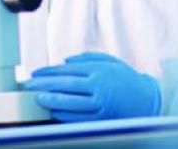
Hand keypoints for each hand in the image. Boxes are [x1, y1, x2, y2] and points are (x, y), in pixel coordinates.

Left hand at [25, 52, 160, 121]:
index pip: (68, 70)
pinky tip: (54, 111)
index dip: (49, 71)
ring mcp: (100, 104)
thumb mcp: (110, 61)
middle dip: (44, 84)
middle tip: (29, 85)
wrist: (148, 100)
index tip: (36, 73)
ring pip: (70, 102)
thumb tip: (65, 61)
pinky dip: (64, 115)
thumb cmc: (127, 80)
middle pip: (66, 84)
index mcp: (99, 70)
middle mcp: (99, 86)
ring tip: (38, 98)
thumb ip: (87, 58)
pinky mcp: (101, 119)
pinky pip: (79, 118)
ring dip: (52, 100)